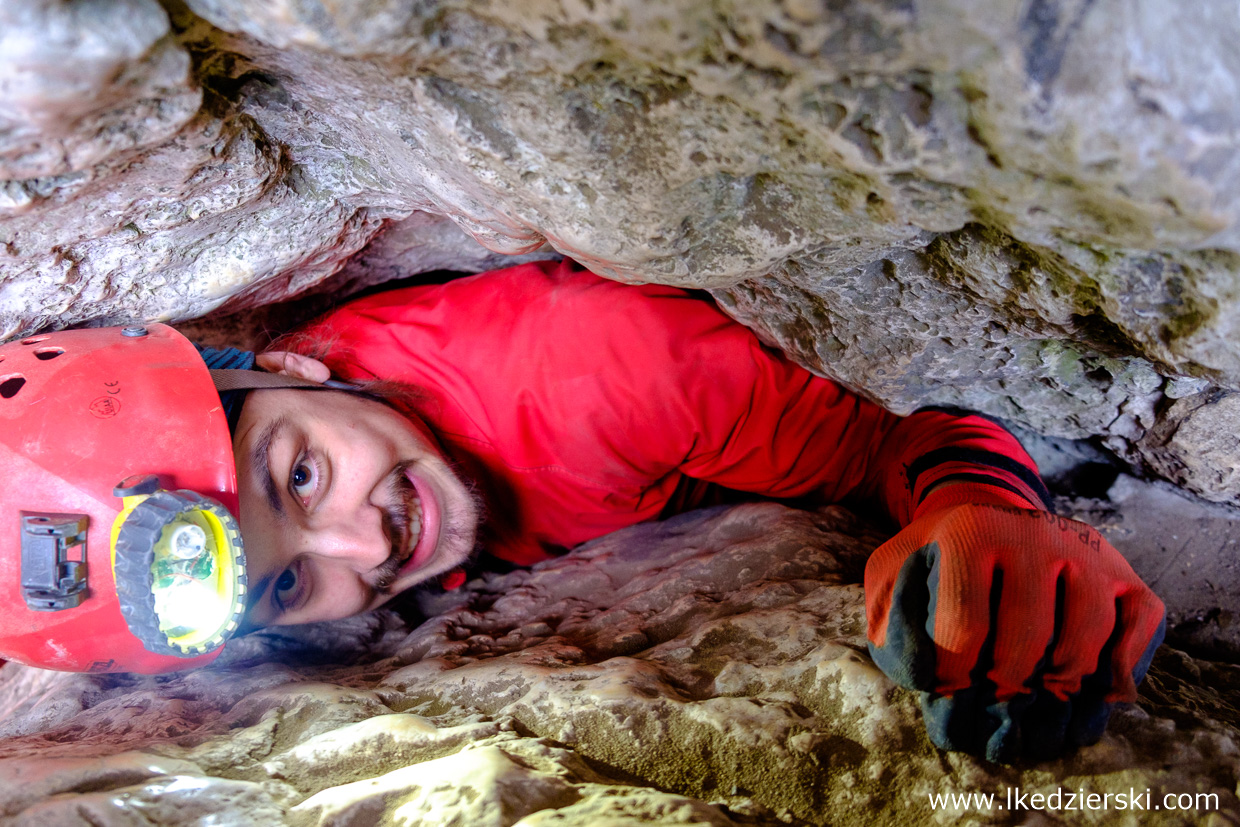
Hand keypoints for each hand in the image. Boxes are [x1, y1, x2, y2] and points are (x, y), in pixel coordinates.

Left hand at [865, 485, 1164, 762]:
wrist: (988, 522)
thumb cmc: (935, 565)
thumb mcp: (892, 581)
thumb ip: (893, 629)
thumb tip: (927, 682)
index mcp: (971, 533)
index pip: (966, 623)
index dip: (953, 674)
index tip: (946, 692)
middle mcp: (1036, 534)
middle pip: (1030, 636)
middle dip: (1006, 686)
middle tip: (994, 706)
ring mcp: (1088, 554)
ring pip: (1087, 636)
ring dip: (1061, 687)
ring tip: (1035, 705)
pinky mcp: (1126, 575)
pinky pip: (1141, 628)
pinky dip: (1118, 671)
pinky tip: (1090, 694)